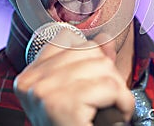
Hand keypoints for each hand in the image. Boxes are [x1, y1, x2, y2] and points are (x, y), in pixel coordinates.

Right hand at [13, 30, 134, 125]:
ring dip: (118, 90)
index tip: (92, 81)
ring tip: (111, 110)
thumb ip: (92, 63)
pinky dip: (123, 102)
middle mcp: (30, 81)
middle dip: (108, 74)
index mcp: (29, 76)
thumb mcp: (82, 92)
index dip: (90, 56)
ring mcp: (43, 91)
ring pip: (103, 66)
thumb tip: (105, 38)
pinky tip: (117, 116)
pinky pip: (110, 87)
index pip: (66, 38)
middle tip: (105, 102)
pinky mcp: (62, 104)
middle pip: (88, 50)